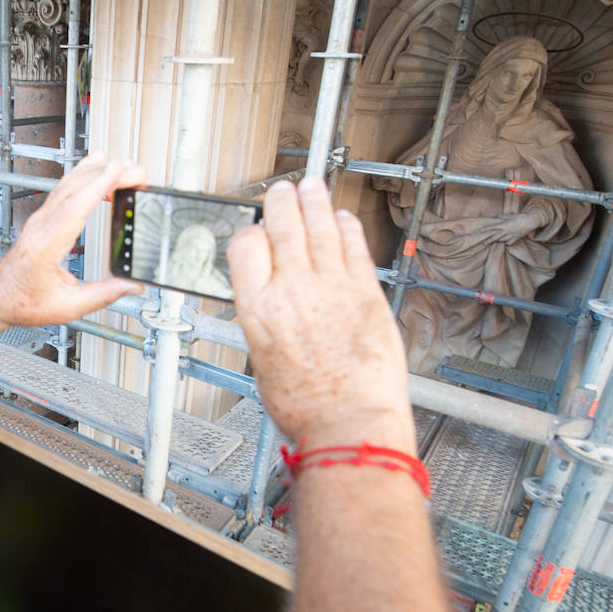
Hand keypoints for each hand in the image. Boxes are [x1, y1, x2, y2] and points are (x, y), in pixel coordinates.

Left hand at [0, 154, 145, 330]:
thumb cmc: (24, 302)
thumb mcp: (67, 306)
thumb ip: (103, 295)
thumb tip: (132, 286)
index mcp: (45, 248)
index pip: (73, 208)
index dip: (98, 186)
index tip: (117, 170)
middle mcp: (41, 227)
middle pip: (74, 191)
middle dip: (106, 175)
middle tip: (135, 170)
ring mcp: (40, 219)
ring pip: (68, 185)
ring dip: (96, 171)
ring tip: (124, 165)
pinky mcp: (42, 217)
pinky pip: (63, 189)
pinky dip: (82, 174)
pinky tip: (95, 165)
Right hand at [227, 178, 413, 448]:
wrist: (349, 423)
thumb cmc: (307, 407)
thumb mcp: (263, 362)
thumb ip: (268, 323)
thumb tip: (273, 307)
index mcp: (259, 310)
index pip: (246, 246)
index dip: (250, 232)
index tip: (256, 229)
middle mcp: (293, 291)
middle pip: (283, 226)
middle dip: (282, 202)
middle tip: (283, 191)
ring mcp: (332, 287)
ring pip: (320, 227)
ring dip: (315, 202)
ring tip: (311, 188)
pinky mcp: (366, 293)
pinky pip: (354, 247)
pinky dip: (347, 227)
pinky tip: (344, 219)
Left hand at [478, 211, 544, 241]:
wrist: (530, 221)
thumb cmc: (520, 217)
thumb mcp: (510, 215)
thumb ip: (502, 216)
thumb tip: (496, 216)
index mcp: (505, 224)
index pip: (493, 227)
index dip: (487, 229)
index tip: (481, 231)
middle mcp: (507, 231)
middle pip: (496, 236)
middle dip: (489, 240)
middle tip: (483, 243)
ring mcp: (511, 235)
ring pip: (502, 240)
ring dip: (497, 240)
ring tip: (493, 241)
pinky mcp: (516, 238)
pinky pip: (509, 242)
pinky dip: (506, 242)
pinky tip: (505, 241)